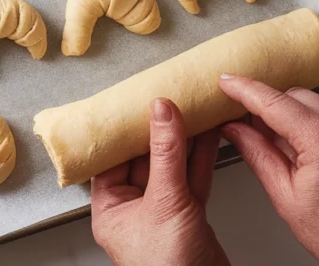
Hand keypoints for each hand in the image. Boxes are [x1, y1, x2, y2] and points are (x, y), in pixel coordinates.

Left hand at [91, 98, 228, 265]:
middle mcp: (134, 211)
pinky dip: (201, 158)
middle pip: (145, 160)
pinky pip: (193, 180)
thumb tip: (160, 113)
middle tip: (169, 100)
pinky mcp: (190, 218)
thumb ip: (165, 154)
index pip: (112, 159)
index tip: (137, 104)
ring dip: (184, 140)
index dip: (125, 131)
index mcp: (110, 209)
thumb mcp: (164, 202)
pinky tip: (208, 136)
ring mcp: (163, 214)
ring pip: (172, 168)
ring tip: (192, 109)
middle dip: (159, 132)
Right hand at [217, 75, 318, 265]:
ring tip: (272, 142)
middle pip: (292, 95)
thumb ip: (256, 153)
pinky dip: (305, 121)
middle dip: (265, 104)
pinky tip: (295, 146)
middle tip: (242, 122)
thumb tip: (234, 130)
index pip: (274, 102)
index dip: (244, 89)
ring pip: (310, 102)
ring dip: (286, 112)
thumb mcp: (284, 195)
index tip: (226, 82)